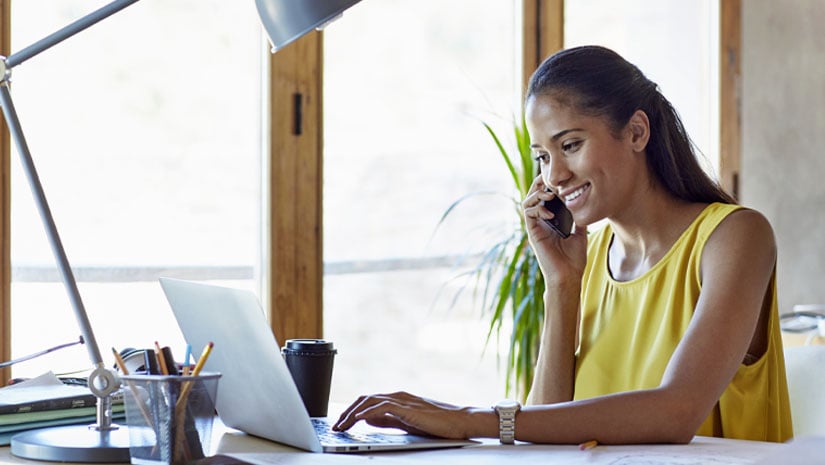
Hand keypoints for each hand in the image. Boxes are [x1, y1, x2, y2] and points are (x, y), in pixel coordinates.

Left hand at [332, 391, 477, 438]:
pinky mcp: (407, 407)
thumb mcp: (406, 422)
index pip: (368, 401)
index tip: (341, 424)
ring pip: (370, 401)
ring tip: (342, 425)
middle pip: (364, 399)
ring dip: (353, 413)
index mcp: (397, 398)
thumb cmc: (436, 423)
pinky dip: (368, 412)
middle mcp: (397, 395)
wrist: (459, 421)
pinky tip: (358, 419)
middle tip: (336, 426)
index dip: (352, 411)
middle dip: (347, 412)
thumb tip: (367, 419)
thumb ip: (387, 419)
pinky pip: (382, 406)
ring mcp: (402, 400)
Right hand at [521, 175, 587, 285]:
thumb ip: (578, 217)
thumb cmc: (574, 259)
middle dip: (540, 184)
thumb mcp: (580, 232)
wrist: (568, 277)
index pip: (545, 197)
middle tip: (549, 178)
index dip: (548, 185)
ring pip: (528, 202)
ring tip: (550, 193)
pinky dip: (538, 209)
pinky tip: (550, 213)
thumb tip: (584, 201)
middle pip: (534, 196)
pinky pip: (528, 215)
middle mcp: (541, 222)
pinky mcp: (533, 234)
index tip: (559, 178)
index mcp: (550, 220)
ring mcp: (536, 227)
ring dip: (537, 194)